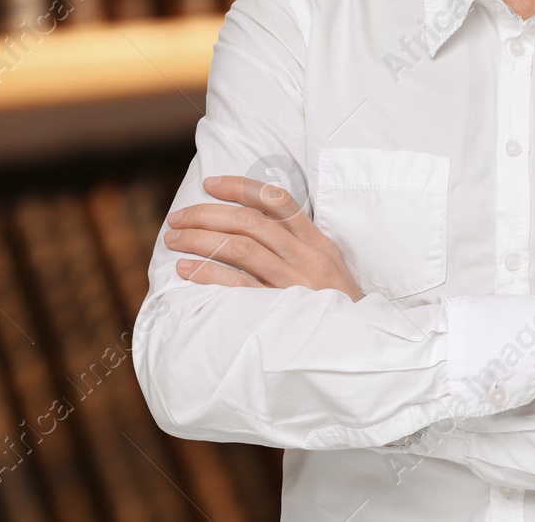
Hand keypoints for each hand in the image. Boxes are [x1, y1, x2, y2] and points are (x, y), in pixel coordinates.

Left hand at [163, 174, 363, 298]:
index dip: (240, 187)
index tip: (210, 184)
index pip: (277, 200)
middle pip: (249, 221)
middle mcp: (307, 258)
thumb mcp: (326, 269)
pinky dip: (208, 273)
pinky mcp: (281, 312)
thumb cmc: (334, 308)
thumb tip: (248, 223)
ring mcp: (295, 284)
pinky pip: (238, 286)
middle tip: (177, 218)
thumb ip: (295, 245)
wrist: (360, 350)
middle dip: (207, 214)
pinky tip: (187, 270)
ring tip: (174, 240)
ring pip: (240, 248)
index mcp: (317, 243)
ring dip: (201, 239)